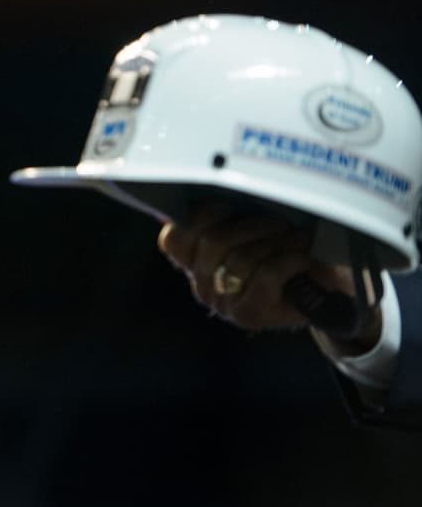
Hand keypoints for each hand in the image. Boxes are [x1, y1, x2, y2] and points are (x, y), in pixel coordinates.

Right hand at [157, 203, 380, 351]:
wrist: (331, 288)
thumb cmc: (291, 248)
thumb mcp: (258, 224)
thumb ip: (225, 212)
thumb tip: (196, 191)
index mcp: (197, 259)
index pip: (174, 240)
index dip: (199, 217)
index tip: (229, 206)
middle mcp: (203, 283)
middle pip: (212, 243)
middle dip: (253, 225)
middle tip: (280, 222)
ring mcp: (223, 302)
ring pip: (240, 260)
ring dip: (277, 243)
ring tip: (299, 240)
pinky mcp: (247, 315)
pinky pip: (264, 276)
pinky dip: (290, 261)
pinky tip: (302, 260)